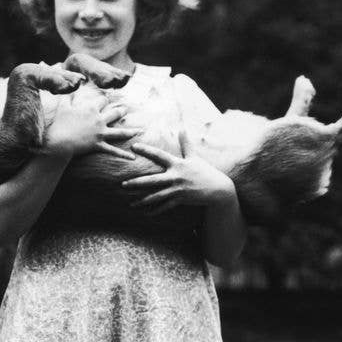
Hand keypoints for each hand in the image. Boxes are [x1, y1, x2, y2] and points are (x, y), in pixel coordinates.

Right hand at [42, 89, 139, 160]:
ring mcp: (100, 133)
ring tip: (138, 130)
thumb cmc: (60, 123)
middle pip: (115, 113)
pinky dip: (123, 155)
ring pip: (119, 132)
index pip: (103, 100)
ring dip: (130, 131)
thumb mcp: (63, 107)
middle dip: (122, 111)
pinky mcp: (99, 145)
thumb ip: (68, 97)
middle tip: (126, 109)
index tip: (107, 99)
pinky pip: (113, 151)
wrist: (60, 140)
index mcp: (91, 109)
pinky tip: (133, 157)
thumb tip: (69, 90)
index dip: (105, 99)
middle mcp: (99, 120)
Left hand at [121, 130, 236, 213]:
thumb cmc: (205, 171)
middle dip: (136, 183)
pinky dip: (155, 211)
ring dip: (142, 201)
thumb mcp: (194, 156)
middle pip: (152, 180)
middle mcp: (175, 176)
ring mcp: (177, 189)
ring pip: (156, 196)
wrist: (218, 188)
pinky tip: (145, 214)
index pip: (159, 155)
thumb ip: (186, 143)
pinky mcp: (181, 200)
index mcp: (177, 164)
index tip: (133, 147)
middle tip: (123, 185)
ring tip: (130, 204)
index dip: (146, 150)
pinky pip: (165, 206)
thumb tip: (182, 127)